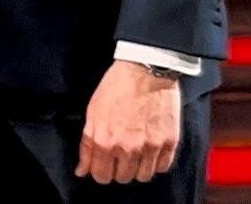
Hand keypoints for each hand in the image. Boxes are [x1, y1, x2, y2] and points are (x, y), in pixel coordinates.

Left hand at [76, 61, 180, 183]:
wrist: (144, 72)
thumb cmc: (115, 88)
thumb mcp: (92, 113)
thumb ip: (87, 144)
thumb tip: (82, 170)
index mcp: (105, 141)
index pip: (100, 175)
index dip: (98, 173)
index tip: (101, 167)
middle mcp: (127, 149)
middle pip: (122, 178)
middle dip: (117, 170)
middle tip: (118, 156)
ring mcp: (150, 148)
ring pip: (142, 177)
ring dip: (137, 169)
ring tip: (134, 153)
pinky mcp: (169, 144)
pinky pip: (162, 168)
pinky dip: (156, 163)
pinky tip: (150, 150)